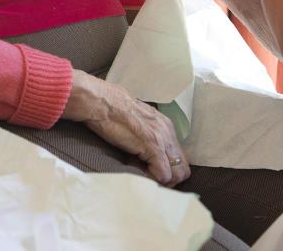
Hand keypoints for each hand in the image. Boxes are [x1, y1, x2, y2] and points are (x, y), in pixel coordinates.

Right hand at [63, 70, 189, 185]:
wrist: (100, 101)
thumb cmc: (110, 109)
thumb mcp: (134, 121)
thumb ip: (142, 133)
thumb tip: (140, 149)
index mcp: (164, 125)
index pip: (178, 155)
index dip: (167, 168)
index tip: (152, 172)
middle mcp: (167, 131)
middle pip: (183, 166)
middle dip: (170, 179)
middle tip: (151, 179)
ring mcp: (161, 138)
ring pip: (178, 173)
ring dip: (163, 181)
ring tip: (146, 178)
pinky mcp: (152, 146)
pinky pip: (164, 174)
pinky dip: (154, 180)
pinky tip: (140, 174)